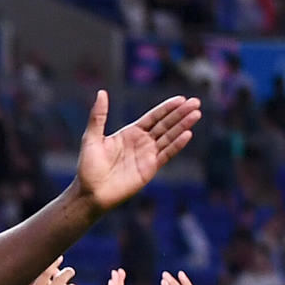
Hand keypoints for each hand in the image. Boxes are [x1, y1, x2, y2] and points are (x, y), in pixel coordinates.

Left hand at [72, 91, 200, 213]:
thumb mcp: (92, 137)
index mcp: (130, 133)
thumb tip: (102, 92)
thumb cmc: (88, 166)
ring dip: (183, 126)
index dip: (167, 108)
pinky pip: (166, 155)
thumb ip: (98, 116)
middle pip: (165, 125)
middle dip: (180, 114)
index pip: (153, 117)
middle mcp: (142, 143)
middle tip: (196, 102)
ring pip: (169, 137)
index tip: (181, 99)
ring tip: (196, 114)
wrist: (90, 193)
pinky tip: (187, 134)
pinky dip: (177, 145)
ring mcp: (147, 156)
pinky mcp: (149, 169)